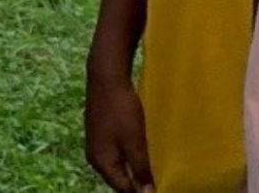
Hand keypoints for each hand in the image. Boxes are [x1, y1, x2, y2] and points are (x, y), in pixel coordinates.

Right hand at [85, 63, 155, 192]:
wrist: (106, 77)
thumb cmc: (121, 109)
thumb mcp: (135, 142)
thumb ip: (140, 170)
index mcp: (102, 163)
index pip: (125, 190)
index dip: (144, 192)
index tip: (162, 188)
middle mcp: (96, 158)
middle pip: (120, 181)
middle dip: (140, 183)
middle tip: (162, 179)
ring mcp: (97, 146)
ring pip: (119, 168)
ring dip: (135, 171)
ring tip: (156, 169)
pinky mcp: (101, 135)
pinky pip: (118, 156)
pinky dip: (130, 159)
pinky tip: (143, 154)